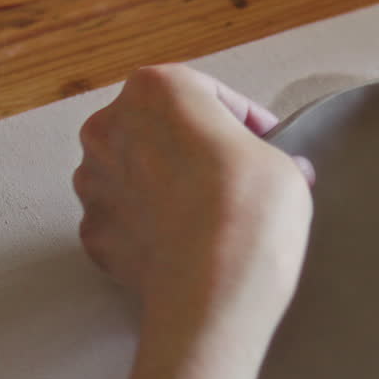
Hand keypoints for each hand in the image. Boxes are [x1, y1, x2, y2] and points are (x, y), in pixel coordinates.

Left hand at [74, 64, 312, 351]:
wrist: (213, 288)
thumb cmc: (250, 208)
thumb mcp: (283, 163)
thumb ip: (269, 156)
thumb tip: (286, 170)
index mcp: (154, 90)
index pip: (207, 93)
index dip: (243, 120)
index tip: (266, 144)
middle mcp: (109, 128)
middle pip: (159, 130)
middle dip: (192, 149)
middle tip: (234, 178)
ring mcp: (93, 185)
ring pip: (134, 174)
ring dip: (165, 186)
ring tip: (206, 215)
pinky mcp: (92, 235)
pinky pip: (125, 221)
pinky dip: (148, 228)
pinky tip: (182, 244)